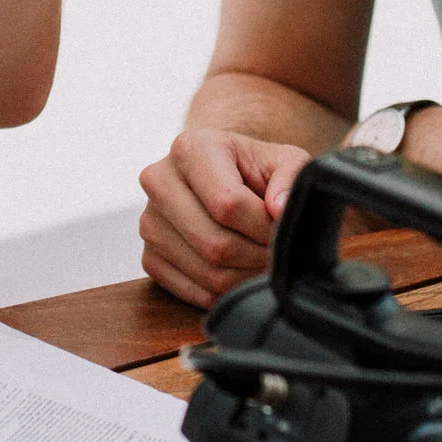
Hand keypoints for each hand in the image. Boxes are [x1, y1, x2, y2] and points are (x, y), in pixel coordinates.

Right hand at [139, 128, 313, 307]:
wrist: (223, 179)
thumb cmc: (255, 171)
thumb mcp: (283, 160)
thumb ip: (292, 177)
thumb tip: (279, 210)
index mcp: (190, 148)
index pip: (228, 203)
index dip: (264, 227)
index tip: (283, 229)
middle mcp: (159, 180)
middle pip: (215, 243)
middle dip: (257, 257)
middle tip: (278, 254)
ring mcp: (149, 221)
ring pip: (206, 272)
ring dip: (244, 278)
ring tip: (262, 262)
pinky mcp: (148, 255)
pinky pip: (191, 291)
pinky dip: (223, 293)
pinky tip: (239, 273)